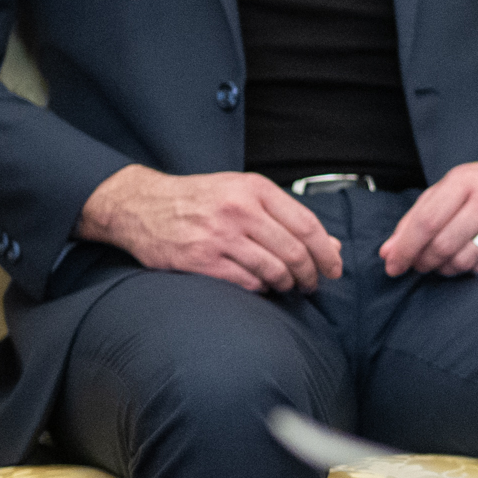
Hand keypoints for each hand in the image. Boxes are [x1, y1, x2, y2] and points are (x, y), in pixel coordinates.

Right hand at [77, 166, 341, 292]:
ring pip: (274, 270)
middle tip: (312, 284)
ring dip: (288, 284)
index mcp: (254, 189)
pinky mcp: (201, 260)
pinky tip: (262, 286)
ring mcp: (219, 236)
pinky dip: (261, 289)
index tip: (334, 268)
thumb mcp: (243, 194)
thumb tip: (332, 246)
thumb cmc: (200, 199)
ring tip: (288, 287)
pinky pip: (247, 283)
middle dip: (311, 274)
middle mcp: (239, 210)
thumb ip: (286, 217)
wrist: (142, 205)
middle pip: (294, 251)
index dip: (327, 252)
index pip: (306, 225)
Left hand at [382, 147, 477, 277]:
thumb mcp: (451, 187)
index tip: (393, 264)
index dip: (405, 248)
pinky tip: (472, 258)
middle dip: (424, 261)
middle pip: (443, 245)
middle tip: (420, 264)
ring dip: (446, 268)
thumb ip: (418, 216)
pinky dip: (472, 269)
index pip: (426, 222)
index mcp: (466, 181)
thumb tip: (389, 252)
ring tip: (445, 261)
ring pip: (464, 261)